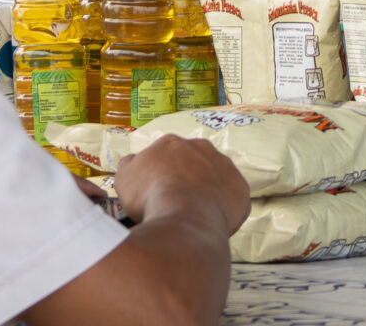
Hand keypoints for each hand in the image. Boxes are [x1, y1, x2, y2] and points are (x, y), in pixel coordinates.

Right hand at [114, 136, 249, 234]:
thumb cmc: (150, 196)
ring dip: (206, 191)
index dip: (159, 175)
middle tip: (175, 202)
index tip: (156, 191)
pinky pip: (233, 198)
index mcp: (172, 143)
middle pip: (192, 163)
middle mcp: (201, 148)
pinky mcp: (240, 189)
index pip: (165, 155)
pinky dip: (225, 208)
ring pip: (215, 177)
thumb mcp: (124, 177)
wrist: (183, 217)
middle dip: (185, 179)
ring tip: (194, 214)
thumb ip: (130, 164)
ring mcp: (224, 167)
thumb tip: (134, 161)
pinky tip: (212, 221)